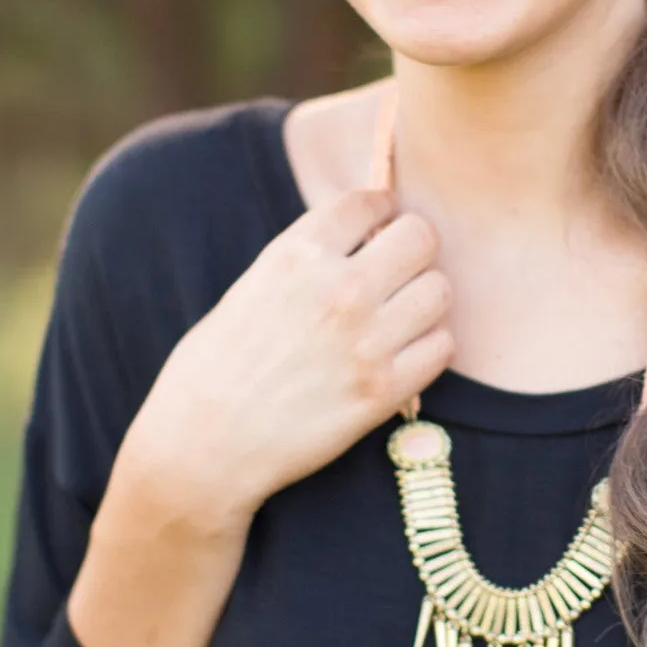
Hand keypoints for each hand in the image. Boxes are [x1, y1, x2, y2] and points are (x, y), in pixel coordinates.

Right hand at [114, 186, 452, 540]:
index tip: (379, 225)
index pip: (369, 201)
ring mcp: (366, 340)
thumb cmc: (215, 368)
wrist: (205, 445)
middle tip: (399, 271)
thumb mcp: (251, 289)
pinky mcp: (384, 390)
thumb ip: (307, 262)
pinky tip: (404, 356)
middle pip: (421, 238)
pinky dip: (429, 348)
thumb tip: (361, 239)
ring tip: (402, 317)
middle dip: (413, 249)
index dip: (380, 210)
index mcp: (296, 255)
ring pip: (439, 291)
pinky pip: (442, 347)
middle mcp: (338, 289)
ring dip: (425, 300)